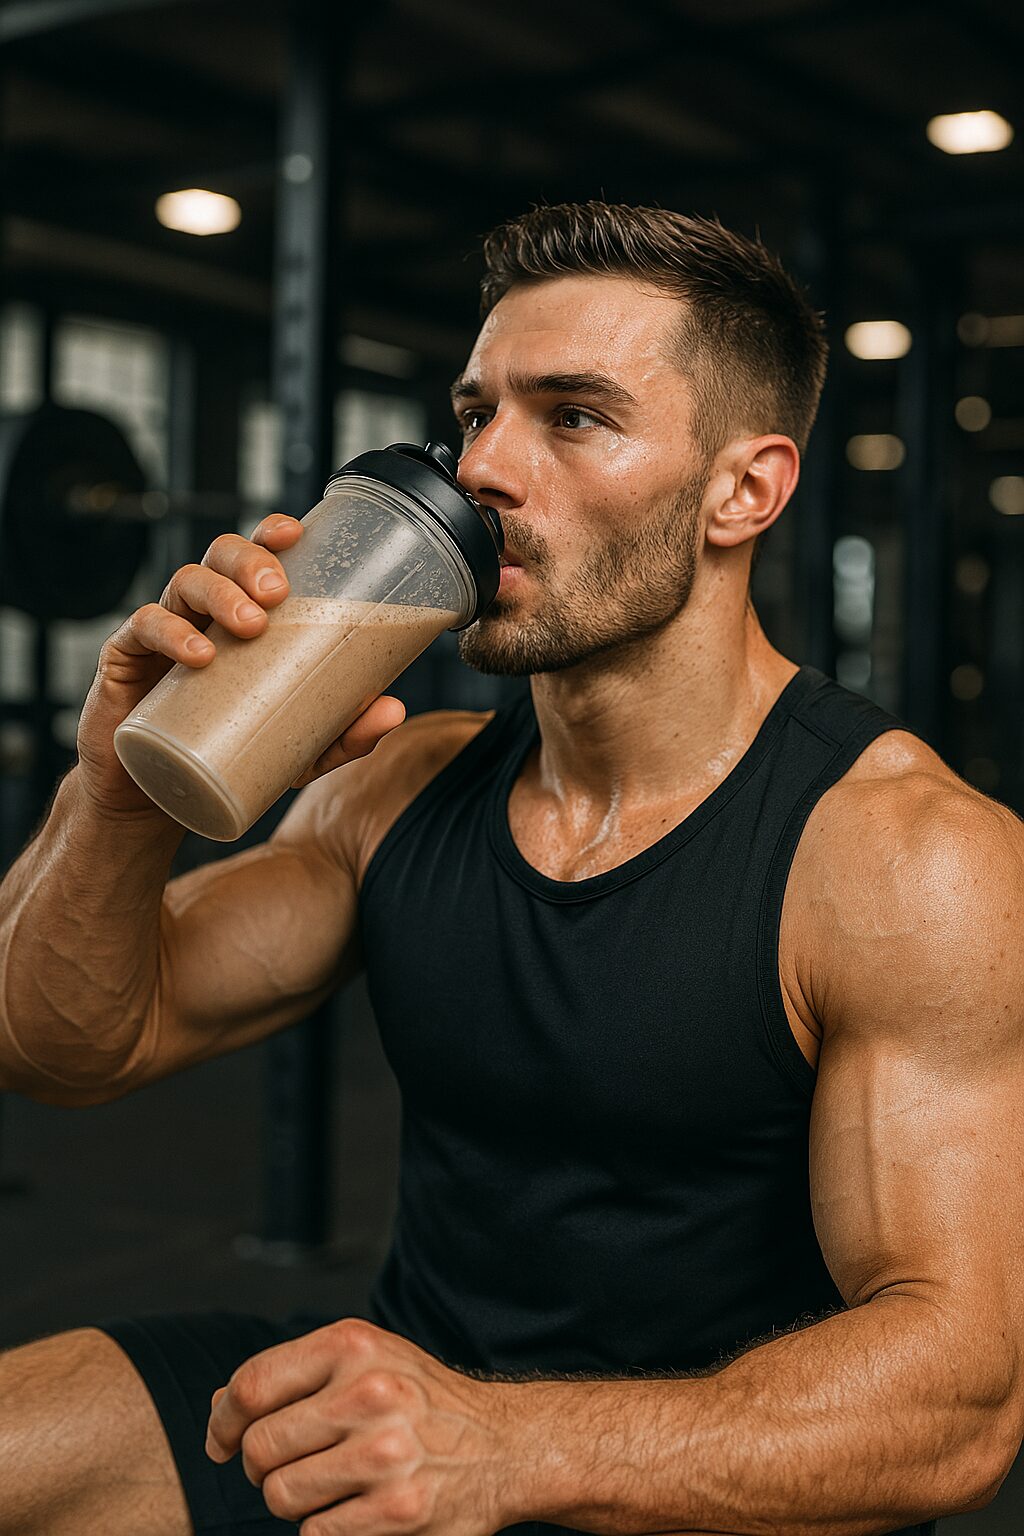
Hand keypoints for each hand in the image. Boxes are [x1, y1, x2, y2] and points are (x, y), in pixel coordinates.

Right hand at [76, 515, 404, 817]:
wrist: (160, 799)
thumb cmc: (231, 754)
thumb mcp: (296, 749)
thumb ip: (343, 733)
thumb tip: (393, 710)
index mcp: (241, 614)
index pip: (255, 557)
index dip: (270, 534)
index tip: (295, 535)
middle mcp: (202, 612)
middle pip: (220, 556)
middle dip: (250, 561)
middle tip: (278, 593)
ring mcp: (162, 632)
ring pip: (184, 582)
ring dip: (219, 593)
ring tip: (250, 625)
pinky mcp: (125, 660)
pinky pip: (141, 627)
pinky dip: (169, 631)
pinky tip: (197, 654)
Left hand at [205, 1317, 513, 1534]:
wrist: (504, 1444)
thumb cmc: (421, 1400)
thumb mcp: (366, 1362)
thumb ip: (294, 1377)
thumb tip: (219, 1409)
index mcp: (355, 1345)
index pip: (253, 1384)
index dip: (224, 1420)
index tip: (224, 1440)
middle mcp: (370, 1392)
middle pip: (261, 1448)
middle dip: (263, 1466)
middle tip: (292, 1466)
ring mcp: (386, 1454)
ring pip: (281, 1496)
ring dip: (293, 1501)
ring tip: (329, 1485)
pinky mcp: (398, 1512)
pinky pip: (316, 1534)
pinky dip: (325, 1528)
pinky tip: (357, 1508)